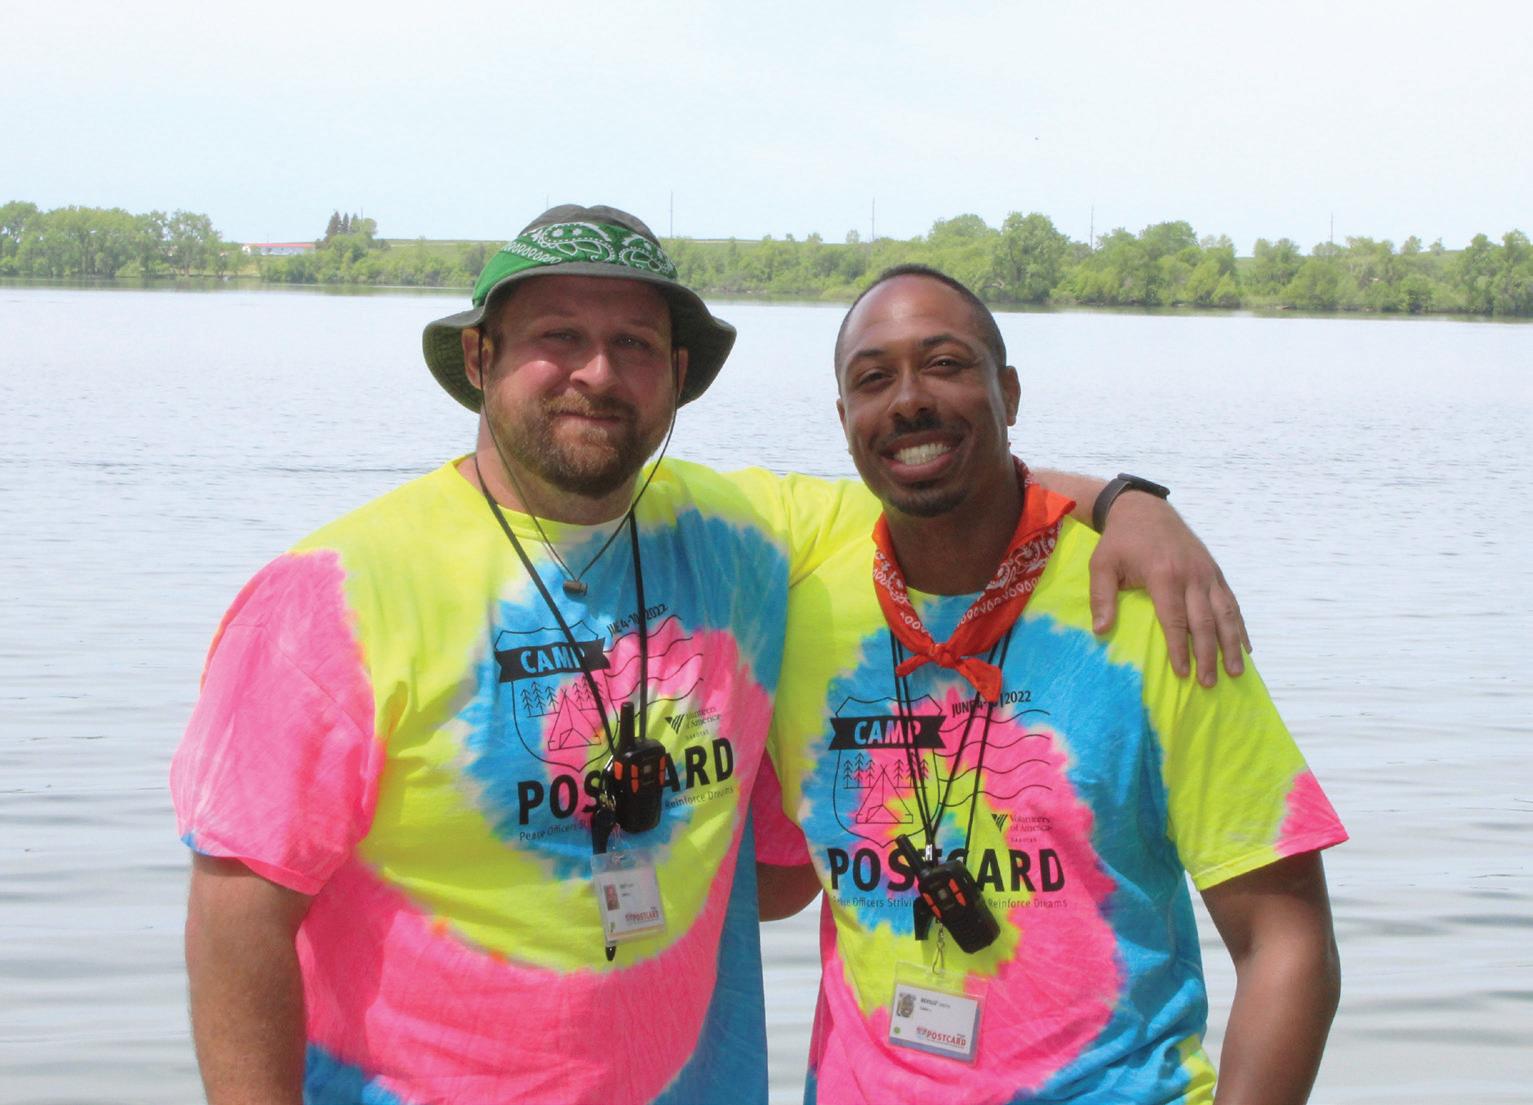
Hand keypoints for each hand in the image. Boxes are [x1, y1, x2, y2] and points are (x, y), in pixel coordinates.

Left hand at [1088, 492, 1249, 685]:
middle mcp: (1191, 575)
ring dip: (1231, 644)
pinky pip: (1231, 601)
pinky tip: (1245, 646)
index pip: (1175, 619)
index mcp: (1163, 575)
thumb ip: (1101, 597)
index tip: (1182, 674)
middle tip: (1209, 684)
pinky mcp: (1214, 571)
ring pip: (1225, 613)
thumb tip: (1101, 631)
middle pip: (1204, 621)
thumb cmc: (1120, 541)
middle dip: (1207, 655)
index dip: (1179, 648)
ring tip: (1235, 672)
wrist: (1144, 509)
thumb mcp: (1102, 564)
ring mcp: (1206, 573)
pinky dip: (1239, 625)